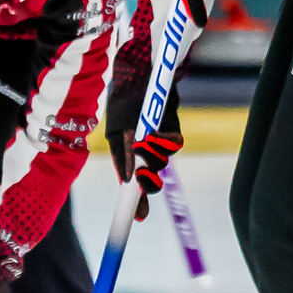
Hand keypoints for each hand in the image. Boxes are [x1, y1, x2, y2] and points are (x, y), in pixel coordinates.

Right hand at [107, 77, 181, 213]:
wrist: (140, 73)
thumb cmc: (124, 100)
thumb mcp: (118, 130)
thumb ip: (123, 155)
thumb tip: (128, 181)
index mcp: (123, 153)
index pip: (129, 184)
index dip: (135, 203)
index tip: (137, 219)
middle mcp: (140, 149)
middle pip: (148, 177)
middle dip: (148, 182)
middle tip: (145, 178)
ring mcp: (157, 139)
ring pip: (162, 161)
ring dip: (156, 157)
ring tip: (145, 143)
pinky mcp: (171, 127)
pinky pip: (174, 143)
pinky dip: (167, 144)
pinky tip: (158, 135)